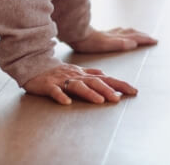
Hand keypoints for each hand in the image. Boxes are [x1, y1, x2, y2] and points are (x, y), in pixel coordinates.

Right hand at [23, 64, 137, 104]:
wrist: (35, 66)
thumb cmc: (58, 71)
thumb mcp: (77, 71)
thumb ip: (91, 73)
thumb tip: (105, 74)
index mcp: (84, 74)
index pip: (106, 79)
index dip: (120, 84)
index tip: (134, 91)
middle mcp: (76, 76)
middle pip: (95, 82)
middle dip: (108, 90)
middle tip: (119, 99)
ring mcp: (63, 80)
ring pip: (78, 86)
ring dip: (89, 93)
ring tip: (100, 101)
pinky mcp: (49, 85)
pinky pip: (55, 91)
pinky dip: (61, 96)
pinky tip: (67, 103)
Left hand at [68, 27, 157, 52]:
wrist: (76, 33)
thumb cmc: (88, 42)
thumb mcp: (104, 45)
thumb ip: (119, 44)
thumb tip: (133, 43)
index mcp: (117, 38)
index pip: (135, 38)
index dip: (145, 40)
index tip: (154, 41)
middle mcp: (115, 34)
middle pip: (132, 33)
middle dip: (143, 35)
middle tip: (151, 38)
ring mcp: (109, 33)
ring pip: (126, 31)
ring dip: (135, 32)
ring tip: (140, 34)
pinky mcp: (102, 34)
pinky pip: (118, 31)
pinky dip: (125, 31)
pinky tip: (121, 32)